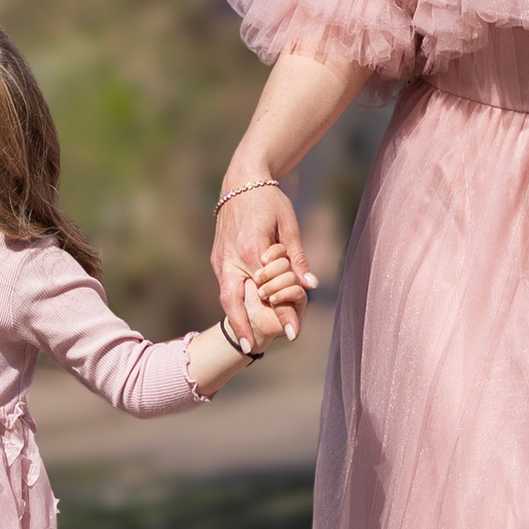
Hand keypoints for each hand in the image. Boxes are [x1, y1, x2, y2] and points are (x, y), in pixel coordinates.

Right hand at [214, 177, 309, 341]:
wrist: (240, 180)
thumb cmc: (269, 199)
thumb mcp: (289, 225)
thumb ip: (298, 258)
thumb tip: (311, 285)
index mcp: (252, 247)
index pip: (267, 289)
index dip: (281, 313)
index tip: (294, 332)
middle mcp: (231, 256)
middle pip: (233, 300)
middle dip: (243, 326)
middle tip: (252, 349)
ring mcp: (221, 258)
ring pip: (225, 295)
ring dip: (235, 318)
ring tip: (245, 340)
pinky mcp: (217, 257)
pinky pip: (225, 285)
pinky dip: (233, 302)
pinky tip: (243, 316)